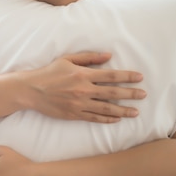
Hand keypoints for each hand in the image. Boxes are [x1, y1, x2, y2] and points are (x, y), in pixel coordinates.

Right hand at [23, 51, 145, 122]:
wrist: (31, 90)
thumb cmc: (49, 72)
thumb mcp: (67, 59)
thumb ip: (89, 58)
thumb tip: (108, 56)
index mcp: (83, 74)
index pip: (111, 75)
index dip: (127, 76)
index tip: (139, 78)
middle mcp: (83, 90)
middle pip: (113, 93)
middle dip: (130, 94)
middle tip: (143, 95)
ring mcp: (79, 104)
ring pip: (106, 108)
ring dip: (123, 110)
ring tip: (136, 112)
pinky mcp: (74, 114)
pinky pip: (94, 117)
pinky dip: (107, 119)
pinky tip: (117, 119)